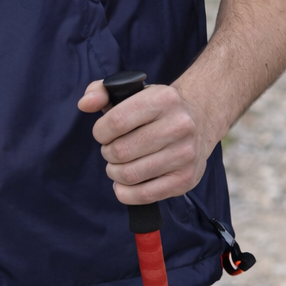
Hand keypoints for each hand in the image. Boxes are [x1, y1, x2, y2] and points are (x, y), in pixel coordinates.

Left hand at [77, 81, 209, 204]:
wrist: (200, 119)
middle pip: (122, 151)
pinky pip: (145, 195)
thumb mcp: (131, 90)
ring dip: (115, 172)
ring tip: (118, 165)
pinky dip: (126, 193)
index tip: (103, 133)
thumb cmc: (156, 107)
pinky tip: (123, 184)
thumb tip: (85, 104)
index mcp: (164, 99)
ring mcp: (185, 154)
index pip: (117, 121)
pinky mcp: (186, 179)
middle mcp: (179, 126)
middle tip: (111, 150)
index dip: (100, 131)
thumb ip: (100, 91)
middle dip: (108, 153)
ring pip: (130, 174)